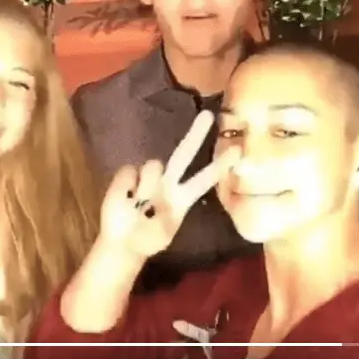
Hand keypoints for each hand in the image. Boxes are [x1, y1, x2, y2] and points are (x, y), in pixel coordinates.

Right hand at [99, 111, 241, 257]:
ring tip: (139, 207)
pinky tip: (126, 200)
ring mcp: (147, 176)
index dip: (219, 166)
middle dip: (196, 135)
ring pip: (153, 166)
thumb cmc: (148, 240)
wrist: (122, 243)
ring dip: (146, 187)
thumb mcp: (163, 235)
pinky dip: (126, 188)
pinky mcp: (126, 175)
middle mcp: (169, 182)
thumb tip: (154, 194)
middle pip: (184, 154)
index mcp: (183, 198)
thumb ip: (163, 215)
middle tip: (209, 116)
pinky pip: (130, 173)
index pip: (204, 179)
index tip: (237, 151)